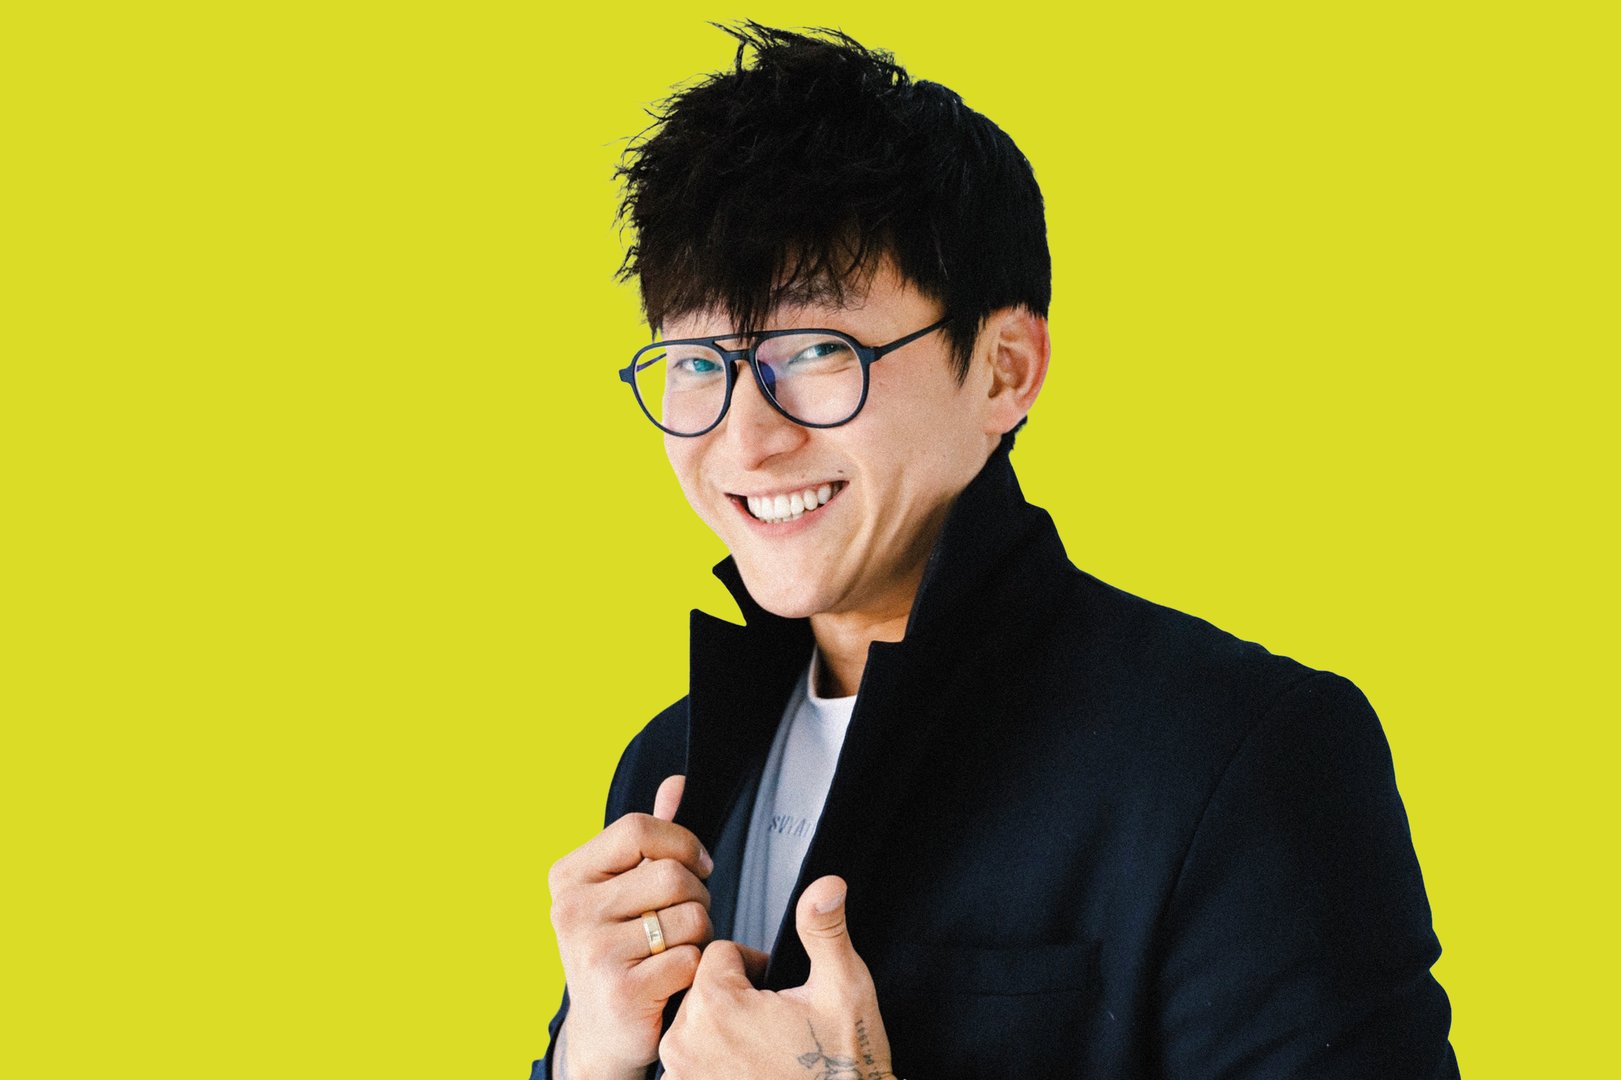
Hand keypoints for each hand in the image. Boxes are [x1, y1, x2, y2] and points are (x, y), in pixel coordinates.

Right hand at [548, 774, 715, 1076]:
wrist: (603, 1032)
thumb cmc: (620, 949)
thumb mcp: (624, 888)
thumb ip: (650, 837)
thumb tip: (676, 783)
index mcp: (569, 876)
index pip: (638, 829)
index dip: (681, 843)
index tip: (697, 865)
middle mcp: (572, 911)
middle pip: (672, 874)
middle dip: (698, 895)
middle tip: (686, 918)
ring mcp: (592, 952)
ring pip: (690, 916)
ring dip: (701, 934)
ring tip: (677, 948)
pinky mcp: (621, 991)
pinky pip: (690, 958)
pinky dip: (696, 968)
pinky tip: (676, 978)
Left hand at [660, 876, 894, 1079]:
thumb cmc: (843, 1069)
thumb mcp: (843, 990)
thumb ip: (825, 931)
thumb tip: (826, 885)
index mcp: (717, 1007)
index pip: (719, 953)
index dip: (755, 966)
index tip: (777, 992)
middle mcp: (685, 1043)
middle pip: (703, 987)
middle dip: (737, 996)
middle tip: (776, 1022)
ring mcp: (682, 1077)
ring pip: (695, 1022)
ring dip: (723, 1028)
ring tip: (763, 1048)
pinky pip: (690, 1060)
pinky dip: (715, 1061)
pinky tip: (750, 1070)